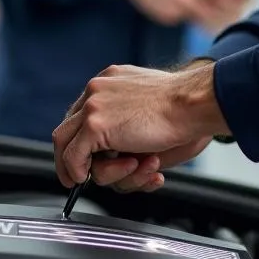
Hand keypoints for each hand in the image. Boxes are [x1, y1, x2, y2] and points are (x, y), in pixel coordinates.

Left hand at [52, 63, 225, 192]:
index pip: (81, 111)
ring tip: (123, 171)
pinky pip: (73, 157)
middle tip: (76, 177)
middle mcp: (97, 88)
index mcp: (110, 79)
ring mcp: (93, 105)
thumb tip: (123, 148)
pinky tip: (88, 178)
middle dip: (70, 157)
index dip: (82, 139)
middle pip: (67, 127)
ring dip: (89, 168)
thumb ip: (130, 118)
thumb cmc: (183, 108)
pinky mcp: (94, 125)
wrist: (191, 103)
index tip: (86, 158)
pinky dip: (77, 172)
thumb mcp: (149, 106)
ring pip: (68, 145)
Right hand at [111, 0, 237, 27]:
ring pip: (205, 21)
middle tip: (239, 6)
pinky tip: (192, 6)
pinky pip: (187, 19)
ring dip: (216, 17)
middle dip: (232, 10)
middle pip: (219, 13)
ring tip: (223, 11)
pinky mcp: (167, 18)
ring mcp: (176, 10)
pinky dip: (193, 14)